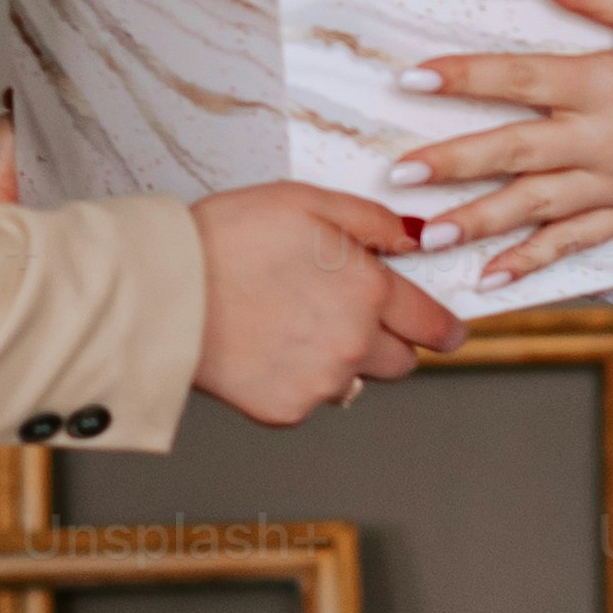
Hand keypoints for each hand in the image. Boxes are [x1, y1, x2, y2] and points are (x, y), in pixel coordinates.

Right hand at [186, 180, 460, 426]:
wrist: (165, 291)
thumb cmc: (229, 237)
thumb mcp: (307, 201)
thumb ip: (372, 221)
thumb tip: (418, 236)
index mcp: (370, 293)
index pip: (434, 325)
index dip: (444, 327)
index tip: (447, 331)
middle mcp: (355, 346)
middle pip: (401, 362)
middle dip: (386, 340)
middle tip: (344, 314)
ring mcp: (321, 384)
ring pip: (353, 381)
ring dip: (338, 360)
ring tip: (289, 323)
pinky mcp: (286, 410)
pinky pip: (309, 398)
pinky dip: (296, 379)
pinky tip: (265, 346)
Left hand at [392, 0, 612, 288]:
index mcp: (612, 83)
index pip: (523, 77)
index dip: (465, 77)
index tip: (413, 79)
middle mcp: (609, 141)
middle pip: (517, 152)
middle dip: (453, 163)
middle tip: (398, 174)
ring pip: (537, 209)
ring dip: (478, 223)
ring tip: (427, 236)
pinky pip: (577, 243)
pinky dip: (533, 262)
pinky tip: (491, 275)